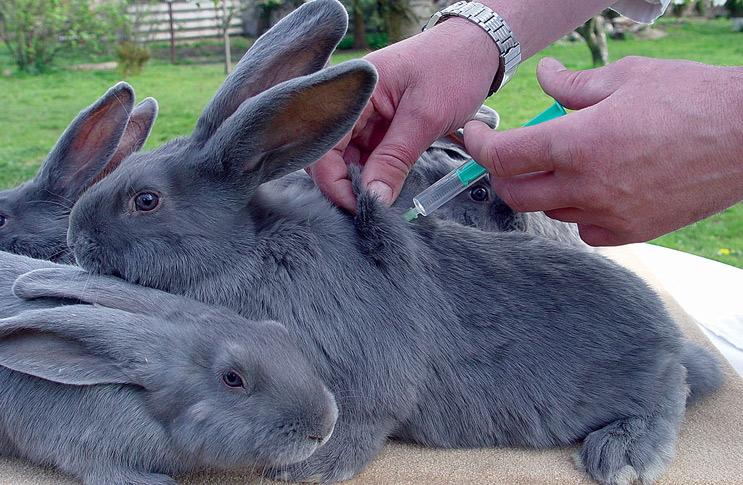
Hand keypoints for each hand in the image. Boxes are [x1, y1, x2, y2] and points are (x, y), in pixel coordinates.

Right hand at [309, 18, 499, 210]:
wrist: (479, 48)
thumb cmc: (454, 68)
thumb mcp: (425, 117)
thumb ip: (394, 159)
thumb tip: (373, 199)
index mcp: (352, 90)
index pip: (323, 143)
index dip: (333, 179)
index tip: (358, 205)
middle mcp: (350, 101)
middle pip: (328, 152)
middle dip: (343, 184)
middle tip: (369, 209)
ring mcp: (363, 114)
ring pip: (346, 158)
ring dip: (358, 181)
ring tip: (378, 203)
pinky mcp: (378, 125)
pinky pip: (365, 155)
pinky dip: (372, 174)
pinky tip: (384, 189)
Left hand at [464, 56, 742, 245]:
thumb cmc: (691, 98)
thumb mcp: (625, 77)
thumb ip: (572, 85)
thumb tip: (543, 76)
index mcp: (578, 144)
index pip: (503, 156)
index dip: (478, 145)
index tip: (474, 136)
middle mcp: (586, 186)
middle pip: (515, 194)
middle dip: (501, 174)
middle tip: (509, 154)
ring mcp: (609, 214)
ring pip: (549, 212)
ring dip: (541, 190)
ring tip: (560, 164)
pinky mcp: (632, 232)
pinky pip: (584, 229)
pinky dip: (576, 212)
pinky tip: (591, 189)